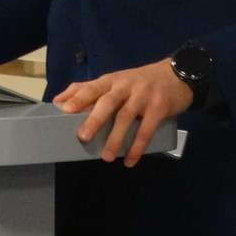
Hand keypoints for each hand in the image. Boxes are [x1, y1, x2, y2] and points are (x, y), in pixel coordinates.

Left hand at [53, 58, 192, 166]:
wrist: (176, 75)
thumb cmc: (138, 82)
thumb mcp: (115, 81)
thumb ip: (89, 89)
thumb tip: (59, 101)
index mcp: (111, 80)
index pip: (91, 88)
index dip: (77, 98)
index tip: (63, 110)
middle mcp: (125, 85)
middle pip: (108, 101)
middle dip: (94, 119)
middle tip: (83, 137)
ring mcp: (143, 95)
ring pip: (126, 117)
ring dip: (115, 138)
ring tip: (106, 157)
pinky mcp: (159, 106)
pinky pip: (147, 129)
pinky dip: (138, 146)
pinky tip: (130, 160)